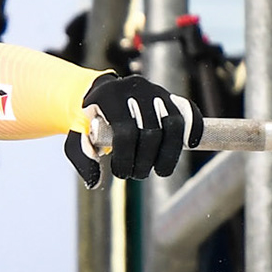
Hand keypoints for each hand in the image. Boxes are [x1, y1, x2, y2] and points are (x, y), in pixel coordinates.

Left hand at [63, 73, 203, 188]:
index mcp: (109, 96)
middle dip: (146, 160)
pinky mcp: (170, 96)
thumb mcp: (77, 138)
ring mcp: (155, 91)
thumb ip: (83, 159)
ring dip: (170, 153)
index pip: (126, 131)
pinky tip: (192, 144)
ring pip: (174, 124)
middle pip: (152, 131)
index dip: (126, 158)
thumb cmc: (89, 122)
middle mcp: (135, 89)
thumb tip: (95, 183)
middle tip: (138, 174)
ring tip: (161, 171)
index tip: (121, 174)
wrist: (100, 96)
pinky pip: (189, 111)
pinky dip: (194, 128)